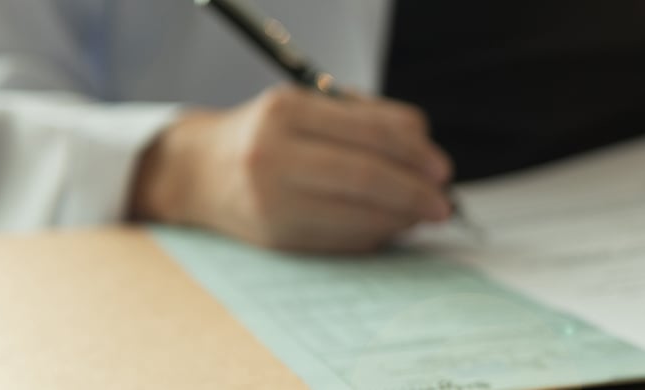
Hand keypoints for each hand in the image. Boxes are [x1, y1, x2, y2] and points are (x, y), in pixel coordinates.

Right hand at [130, 86, 454, 252]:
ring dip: (401, 220)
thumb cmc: (272, 135)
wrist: (200, 172)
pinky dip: (375, 236)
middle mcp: (272, 155)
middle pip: (366, 177)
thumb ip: (371, 122)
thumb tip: (429, 160)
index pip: (370, 133)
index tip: (443, 171)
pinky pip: (342, 242)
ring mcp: (270, 200)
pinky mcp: (276, 238)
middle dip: (415, 194)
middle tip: (443, 204)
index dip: (416, 154)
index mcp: (287, 111)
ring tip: (420, 215)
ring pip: (357, 216)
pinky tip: (388, 227)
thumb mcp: (313, 109)